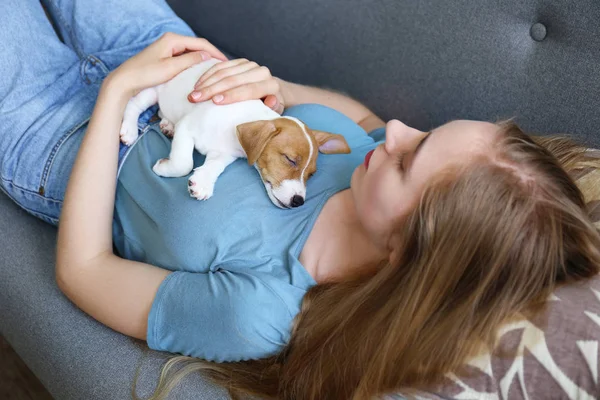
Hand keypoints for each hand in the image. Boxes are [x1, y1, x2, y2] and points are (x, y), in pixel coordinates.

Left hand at [105, 33, 226, 97]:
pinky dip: (194, 65)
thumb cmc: (145, 74)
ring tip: (215, 71)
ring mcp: (168, 49)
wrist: (125, 81)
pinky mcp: (165, 57)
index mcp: (173, 39)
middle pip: (197, 47)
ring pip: (192, 53)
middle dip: (211, 56)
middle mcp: (171, 41)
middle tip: (224, 68)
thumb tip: (207, 57)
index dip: (215, 53)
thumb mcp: (171, 68)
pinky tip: (201, 72)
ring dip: (203, 61)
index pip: (201, 44)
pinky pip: (185, 59)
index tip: (226, 63)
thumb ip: (190, 61)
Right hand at [188, 59, 284, 113]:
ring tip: (193, 94)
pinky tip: (198, 84)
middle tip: (195, 99)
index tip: (215, 102)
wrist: (273, 92)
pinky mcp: (241, 62)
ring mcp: (250, 64)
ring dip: (206, 82)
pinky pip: (221, 66)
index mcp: (271, 85)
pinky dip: (208, 75)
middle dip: (212, 89)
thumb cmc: (271, 108)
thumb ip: (273, 108)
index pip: (249, 90)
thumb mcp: (274, 112)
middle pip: (233, 79)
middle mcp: (262, 71)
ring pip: (225, 71)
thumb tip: (271, 101)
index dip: (232, 95)